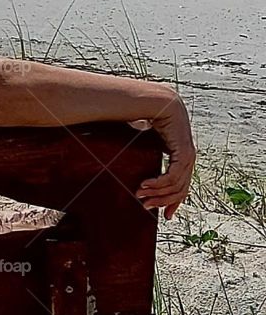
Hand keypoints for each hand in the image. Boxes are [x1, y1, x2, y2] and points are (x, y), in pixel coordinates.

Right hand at [134, 89, 194, 218]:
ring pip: (177, 184)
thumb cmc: (142, 115)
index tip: (165, 214)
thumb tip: (127, 160)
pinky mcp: (184, 151)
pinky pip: (174, 175)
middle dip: (162, 200)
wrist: (150, 99)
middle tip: (144, 206)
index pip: (181, 183)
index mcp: (180, 152)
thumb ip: (143, 151)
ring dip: (157, 193)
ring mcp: (188, 153)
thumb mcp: (142, 139)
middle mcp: (188, 155)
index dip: (173, 200)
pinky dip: (159, 184)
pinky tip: (145, 185)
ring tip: (140, 195)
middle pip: (180, 188)